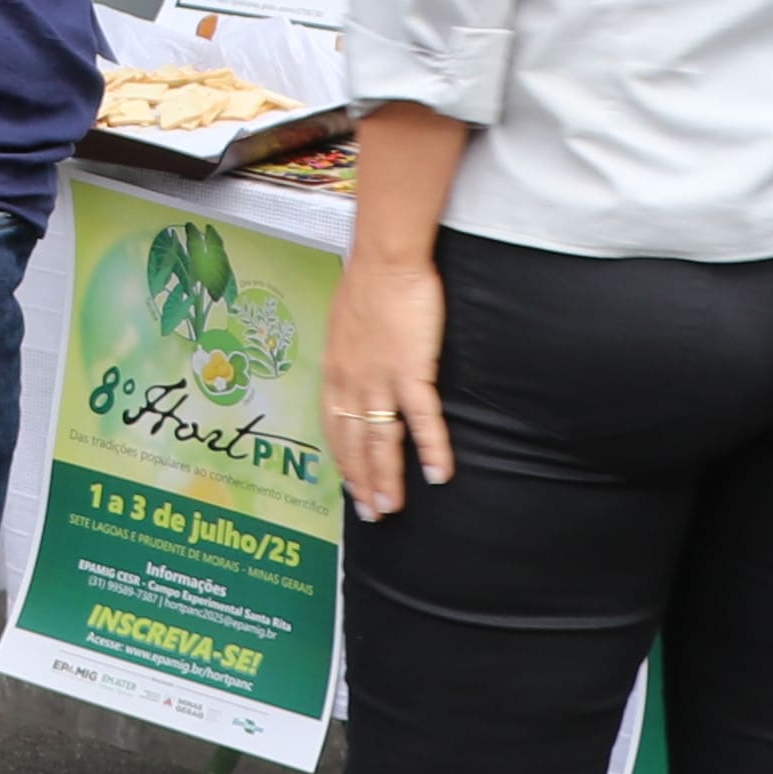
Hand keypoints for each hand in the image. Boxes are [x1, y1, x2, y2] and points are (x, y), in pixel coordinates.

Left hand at [322, 244, 454, 521]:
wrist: (385, 259)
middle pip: (354, 443)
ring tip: (392, 508)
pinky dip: (431, 449)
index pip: (334, 428)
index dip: (342, 460)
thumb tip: (355, 366)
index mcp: (334, 371)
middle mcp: (350, 382)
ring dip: (387, 478)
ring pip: (381, 440)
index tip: (349, 485)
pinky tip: (438, 474)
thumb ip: (350, 353)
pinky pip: (422, 419)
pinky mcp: (411, 371)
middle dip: (362, 482)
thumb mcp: (345, 324)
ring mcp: (379, 380)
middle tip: (372, 513)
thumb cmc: (368, 283)